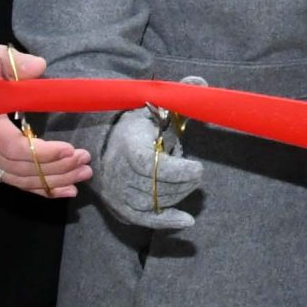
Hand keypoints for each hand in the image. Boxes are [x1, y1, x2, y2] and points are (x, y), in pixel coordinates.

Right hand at [0, 45, 88, 197]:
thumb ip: (14, 62)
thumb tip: (39, 66)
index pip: (13, 147)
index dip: (42, 152)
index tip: (70, 149)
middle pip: (19, 168)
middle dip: (56, 167)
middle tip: (85, 160)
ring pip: (19, 179)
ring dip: (53, 180)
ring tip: (83, 173)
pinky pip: (14, 182)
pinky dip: (40, 189)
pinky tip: (65, 190)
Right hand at [92, 94, 206, 231]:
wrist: (106, 144)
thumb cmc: (138, 125)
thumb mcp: (156, 107)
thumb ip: (179, 97)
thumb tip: (201, 84)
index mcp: (126, 145)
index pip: (150, 167)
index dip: (178, 171)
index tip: (199, 168)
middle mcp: (117, 172)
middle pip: (155, 188)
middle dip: (183, 183)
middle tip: (195, 173)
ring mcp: (117, 193)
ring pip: (154, 204)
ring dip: (178, 195)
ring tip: (186, 181)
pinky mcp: (120, 208)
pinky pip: (145, 220)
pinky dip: (167, 222)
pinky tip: (187, 221)